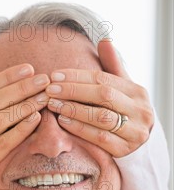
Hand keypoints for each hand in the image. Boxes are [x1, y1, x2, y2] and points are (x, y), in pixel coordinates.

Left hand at [45, 39, 152, 157]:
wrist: (136, 145)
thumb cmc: (121, 112)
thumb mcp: (120, 89)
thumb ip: (111, 66)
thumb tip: (104, 39)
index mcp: (137, 92)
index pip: (104, 78)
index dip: (77, 76)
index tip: (54, 74)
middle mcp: (141, 110)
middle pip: (103, 95)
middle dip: (73, 91)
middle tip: (49, 89)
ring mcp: (134, 132)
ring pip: (101, 117)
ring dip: (74, 109)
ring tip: (53, 104)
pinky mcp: (124, 150)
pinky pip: (99, 138)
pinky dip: (79, 128)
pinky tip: (62, 121)